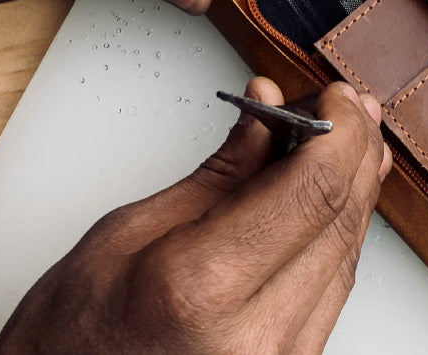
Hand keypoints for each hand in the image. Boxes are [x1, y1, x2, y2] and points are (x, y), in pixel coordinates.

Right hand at [0, 77, 390, 352]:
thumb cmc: (72, 339)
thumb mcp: (126, 235)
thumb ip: (215, 176)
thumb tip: (266, 116)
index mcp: (204, 286)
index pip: (311, 190)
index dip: (338, 132)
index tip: (334, 97)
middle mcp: (257, 333)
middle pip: (340, 218)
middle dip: (353, 150)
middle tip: (346, 105)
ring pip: (347, 252)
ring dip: (354, 188)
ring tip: (346, 138)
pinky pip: (334, 287)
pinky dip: (336, 231)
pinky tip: (332, 196)